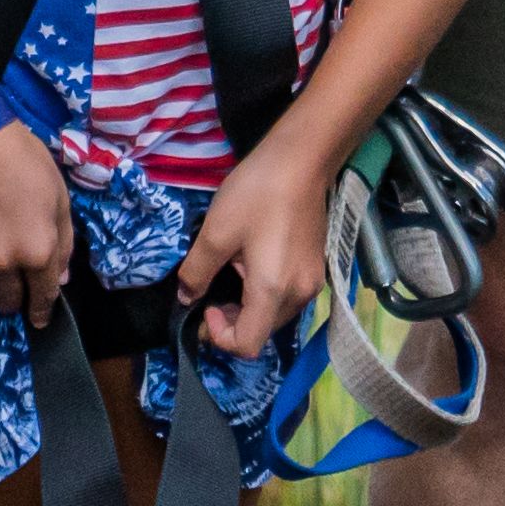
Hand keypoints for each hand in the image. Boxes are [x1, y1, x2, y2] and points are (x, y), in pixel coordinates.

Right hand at [0, 120, 73, 318]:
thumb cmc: (22, 161)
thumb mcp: (58, 197)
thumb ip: (63, 243)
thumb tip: (59, 282)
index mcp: (37, 249)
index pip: (43, 297)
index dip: (42, 311)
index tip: (38, 318)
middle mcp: (2, 263)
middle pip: (8, 301)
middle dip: (14, 298)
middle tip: (10, 285)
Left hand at [174, 144, 331, 359]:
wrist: (302, 160)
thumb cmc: (257, 194)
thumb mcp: (216, 232)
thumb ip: (197, 272)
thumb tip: (187, 297)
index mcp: (273, 291)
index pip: (248, 345)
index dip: (220, 337)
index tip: (206, 306)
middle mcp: (299, 295)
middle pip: (262, 332)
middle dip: (233, 321)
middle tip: (212, 289)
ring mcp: (313, 283)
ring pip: (275, 316)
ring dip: (249, 307)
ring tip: (234, 270)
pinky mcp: (317, 269)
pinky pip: (287, 297)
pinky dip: (266, 294)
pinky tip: (254, 262)